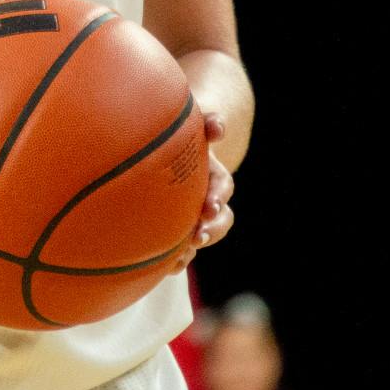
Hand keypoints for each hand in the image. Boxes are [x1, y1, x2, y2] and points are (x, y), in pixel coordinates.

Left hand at [166, 113, 235, 274]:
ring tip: (181, 257)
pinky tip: (167, 266)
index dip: (218, 197)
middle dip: (212, 229)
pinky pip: (185, 248)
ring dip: (196, 247)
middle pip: (221, 219)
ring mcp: (195, 214)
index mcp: (211, 173)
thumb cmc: (180, 133)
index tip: (209, 207)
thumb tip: (218, 126)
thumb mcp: (192, 124)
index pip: (222, 187)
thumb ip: (206, 123)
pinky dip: (179, 259)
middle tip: (197, 237)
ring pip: (205, 236)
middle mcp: (207, 196)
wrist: (168, 148)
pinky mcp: (180, 228)